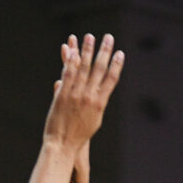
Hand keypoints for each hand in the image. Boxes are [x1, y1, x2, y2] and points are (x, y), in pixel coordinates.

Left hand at [44, 33, 123, 152]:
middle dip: (104, 51)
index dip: (116, 65)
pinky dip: (71, 62)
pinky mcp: (63, 95)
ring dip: (88, 51)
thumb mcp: (93, 121)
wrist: (63, 145)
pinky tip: (73, 50)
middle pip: (99, 69)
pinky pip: (68, 74)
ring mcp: (76, 95)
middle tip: (109, 37)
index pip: (111, 79)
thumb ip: (95, 104)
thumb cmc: (78, 136)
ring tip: (90, 37)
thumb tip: (100, 96)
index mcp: (100, 103)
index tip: (120, 53)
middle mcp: (90, 97)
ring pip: (84, 68)